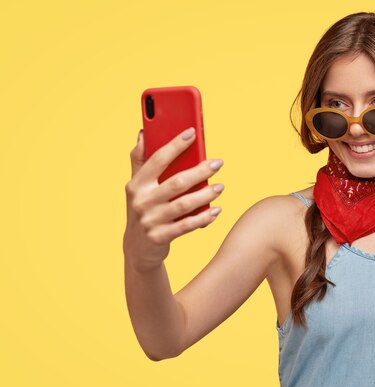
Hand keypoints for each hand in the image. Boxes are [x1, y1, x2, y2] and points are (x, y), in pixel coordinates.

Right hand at [123, 127, 223, 271]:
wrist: (137, 248)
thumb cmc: (143, 208)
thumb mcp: (137, 186)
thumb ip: (140, 160)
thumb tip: (144, 133)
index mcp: (136, 184)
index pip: (157, 160)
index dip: (175, 145)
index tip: (192, 133)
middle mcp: (141, 201)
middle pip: (176, 182)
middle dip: (200, 171)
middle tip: (218, 163)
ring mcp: (150, 220)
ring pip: (184, 204)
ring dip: (206, 194)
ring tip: (221, 187)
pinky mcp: (160, 237)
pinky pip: (187, 226)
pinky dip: (204, 218)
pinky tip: (217, 210)